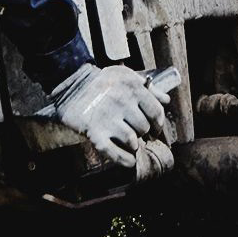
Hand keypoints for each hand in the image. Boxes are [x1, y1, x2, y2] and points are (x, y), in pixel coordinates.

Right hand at [50, 64, 170, 166]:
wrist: (71, 86)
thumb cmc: (102, 81)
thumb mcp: (127, 76)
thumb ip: (149, 88)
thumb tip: (166, 100)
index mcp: (133, 87)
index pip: (156, 111)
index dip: (158, 123)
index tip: (155, 129)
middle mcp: (122, 102)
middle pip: (144, 127)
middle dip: (143, 132)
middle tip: (137, 132)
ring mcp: (108, 118)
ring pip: (132, 140)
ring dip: (133, 144)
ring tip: (129, 142)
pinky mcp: (95, 133)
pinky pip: (114, 152)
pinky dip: (124, 160)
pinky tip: (129, 160)